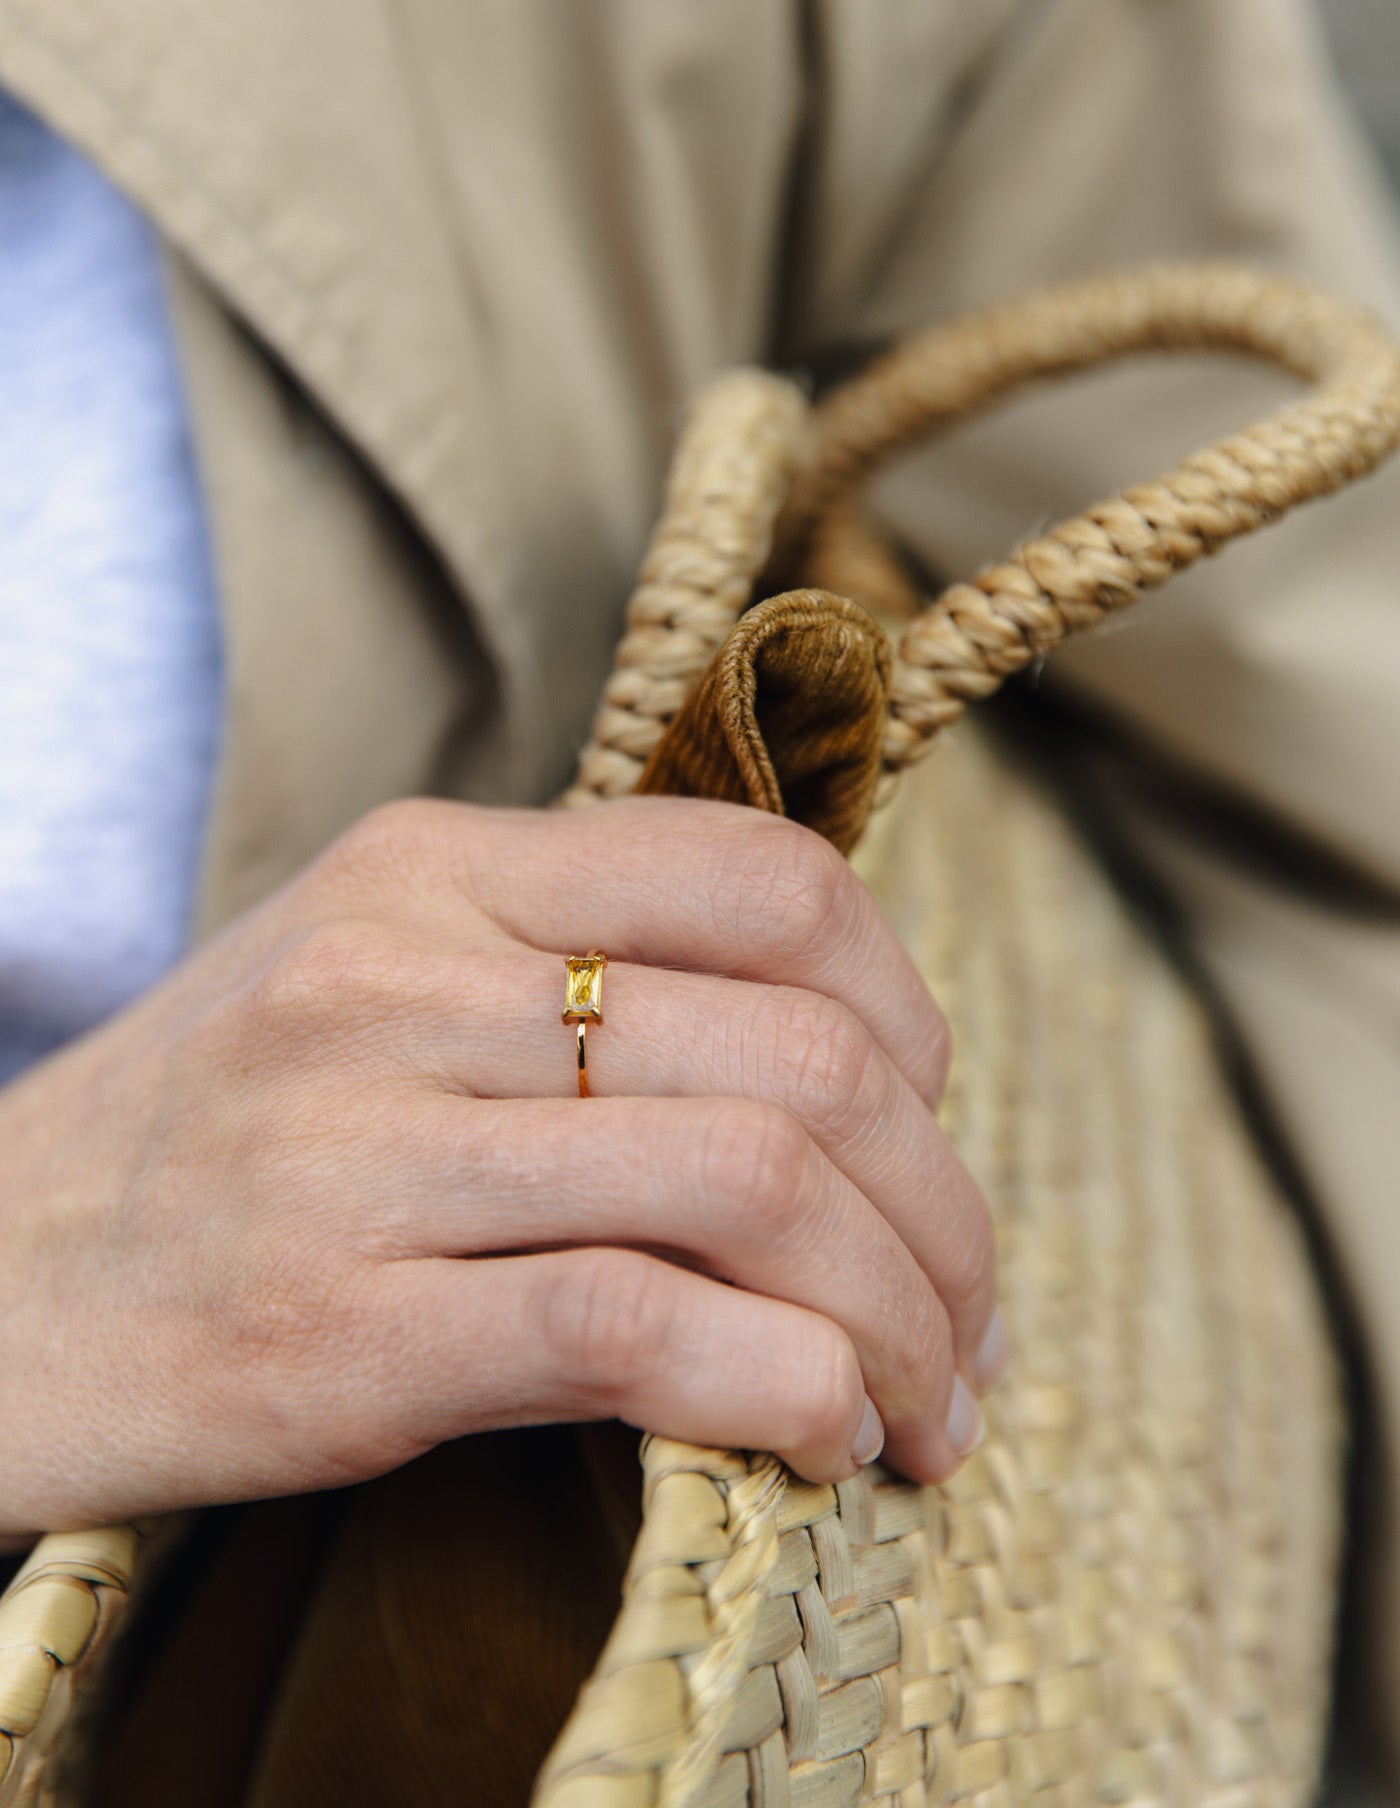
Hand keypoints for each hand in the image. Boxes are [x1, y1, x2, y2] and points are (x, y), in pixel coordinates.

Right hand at [0, 797, 1001, 1534]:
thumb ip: (575, 969)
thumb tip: (838, 1050)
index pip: (764, 878)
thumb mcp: (375, 977)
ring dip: (900, 1318)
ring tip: (928, 1403)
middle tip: (968, 1312)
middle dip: (944, 1206)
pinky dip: (788, 1389)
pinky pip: (640, 1331)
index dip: (906, 1004)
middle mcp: (405, 982)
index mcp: (437, 871)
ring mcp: (368, 1154)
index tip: (928, 1119)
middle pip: (799, 1051)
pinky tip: (825, 1440)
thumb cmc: (219, 1134)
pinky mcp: (344, 1335)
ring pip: (752, 1186)